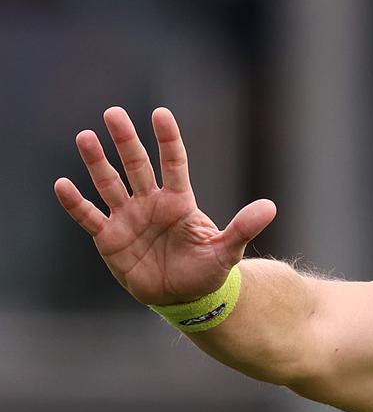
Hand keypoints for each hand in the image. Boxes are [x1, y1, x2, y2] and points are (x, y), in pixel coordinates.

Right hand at [53, 107, 276, 305]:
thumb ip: (243, 228)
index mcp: (179, 201)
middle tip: (113, 113)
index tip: (160, 113)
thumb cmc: (207, 271)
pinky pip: (89, 217)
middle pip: (136, 165)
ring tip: (85, 137)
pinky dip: (76, 203)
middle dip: (125, 140)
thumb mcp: (226, 251)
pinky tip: (62, 184)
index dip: (167, 139)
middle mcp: (151, 203)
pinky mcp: (109, 238)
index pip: (173, 163)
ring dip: (97, 162)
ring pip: (109, 184)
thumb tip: (270, 206)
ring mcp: (128, 218)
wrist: (184, 298)